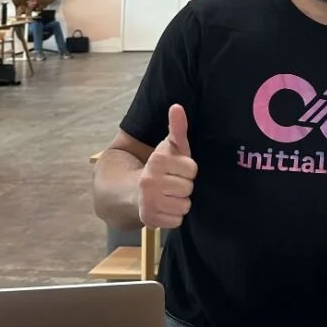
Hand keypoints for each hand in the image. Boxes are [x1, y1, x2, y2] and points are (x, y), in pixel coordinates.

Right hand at [137, 104, 197, 228]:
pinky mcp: (149, 219)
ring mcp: (148, 201)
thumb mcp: (171, 146)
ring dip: (179, 202)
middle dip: (184, 186)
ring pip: (185, 205)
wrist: (135, 189)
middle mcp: (149, 180)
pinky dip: (173, 216)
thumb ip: (177, 127)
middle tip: (172, 183)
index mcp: (157, 160)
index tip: (177, 169)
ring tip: (168, 195)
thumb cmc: (162, 166)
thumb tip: (177, 106)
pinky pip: (177, 220)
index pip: (192, 169)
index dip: (187, 169)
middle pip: (188, 188)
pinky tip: (165, 207)